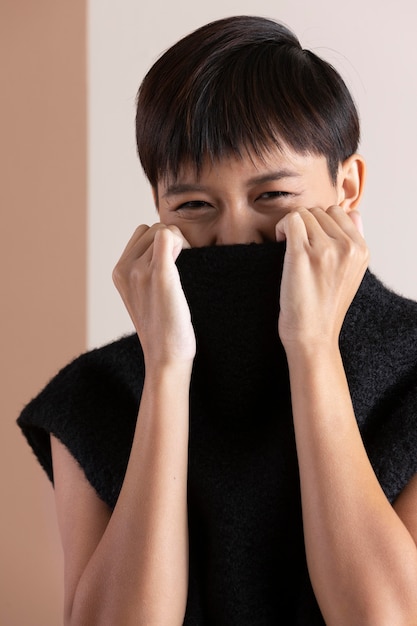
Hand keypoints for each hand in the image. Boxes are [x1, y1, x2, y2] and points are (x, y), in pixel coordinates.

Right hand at [112, 224, 195, 366]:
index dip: (162, 242)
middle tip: (182, 266)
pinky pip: (167, 236)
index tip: (174, 263)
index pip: (142, 233)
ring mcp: (139, 272)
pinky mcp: (159, 276)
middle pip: (153, 228)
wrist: (166, 356)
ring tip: (184, 268)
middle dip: (171, 240)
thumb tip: (168, 245)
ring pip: (163, 230)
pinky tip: (188, 257)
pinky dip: (181, 241)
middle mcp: (125, 269)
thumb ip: (146, 270)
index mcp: (119, 272)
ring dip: (179, 242)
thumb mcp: (145, 296)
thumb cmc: (164, 328)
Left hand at [275, 207, 368, 348]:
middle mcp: (346, 247)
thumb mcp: (352, 274)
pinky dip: (281, 227)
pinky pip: (291, 220)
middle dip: (305, 225)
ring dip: (291, 226)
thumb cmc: (325, 307)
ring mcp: (325, 249)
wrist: (312, 335)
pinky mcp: (302, 254)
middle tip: (297, 247)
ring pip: (304, 214)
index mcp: (361, 250)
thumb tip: (353, 214)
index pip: (339, 212)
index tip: (311, 242)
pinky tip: (279, 242)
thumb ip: (353, 242)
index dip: (320, 223)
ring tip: (288, 246)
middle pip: (319, 211)